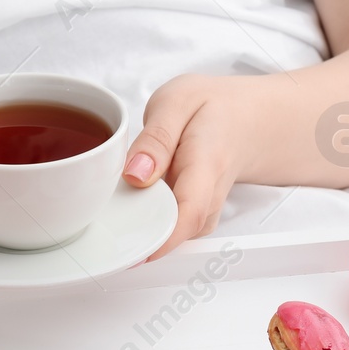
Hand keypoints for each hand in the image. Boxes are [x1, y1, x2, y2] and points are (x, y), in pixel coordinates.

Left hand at [123, 75, 253, 261]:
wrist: (244, 120)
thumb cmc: (212, 109)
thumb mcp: (178, 102)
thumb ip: (155, 139)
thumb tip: (135, 175)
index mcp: (207, 164)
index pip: (189, 214)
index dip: (158, 238)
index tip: (127, 247)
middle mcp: (210, 197)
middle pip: (174, 233)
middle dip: (135, 234)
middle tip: (104, 219)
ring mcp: (205, 212)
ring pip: (169, 234)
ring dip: (138, 226)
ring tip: (118, 202)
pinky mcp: (195, 219)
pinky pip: (167, 229)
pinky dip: (145, 220)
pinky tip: (134, 201)